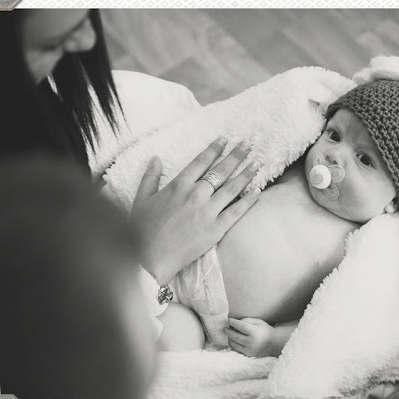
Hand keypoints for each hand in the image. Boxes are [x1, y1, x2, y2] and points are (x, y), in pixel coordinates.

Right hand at [131, 137, 260, 284]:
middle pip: (221, 170)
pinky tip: (258, 192)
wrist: (148, 259)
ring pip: (232, 188)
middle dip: (236, 155)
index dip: (215, 149)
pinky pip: (236, 212)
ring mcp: (207, 212)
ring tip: (257, 163)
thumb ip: (150, 177)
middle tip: (248, 144)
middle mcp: (195, 195)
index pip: (201, 161)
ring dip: (246, 174)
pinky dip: (248, 201)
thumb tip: (156, 158)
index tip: (225, 140)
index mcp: (178, 185)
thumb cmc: (142, 230)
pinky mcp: (215, 229)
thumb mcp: (141, 199)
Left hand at [225, 318, 275, 357]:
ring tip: (228, 334)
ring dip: (229, 338)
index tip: (228, 320)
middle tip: (225, 328)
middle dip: (228, 331)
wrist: (274, 343)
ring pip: (234, 344)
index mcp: (255, 332)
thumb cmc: (265, 330)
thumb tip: (235, 322)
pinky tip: (233, 340)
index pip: (240, 326)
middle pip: (235, 336)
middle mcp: (251, 342)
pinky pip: (236, 350)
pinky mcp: (248, 355)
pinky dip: (233, 345)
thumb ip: (247, 321)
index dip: (233, 323)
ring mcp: (249, 350)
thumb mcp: (258, 322)